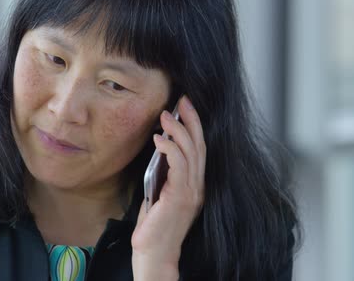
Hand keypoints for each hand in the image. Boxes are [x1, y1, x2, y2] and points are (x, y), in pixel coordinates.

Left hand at [131, 95, 205, 279]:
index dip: (194, 125)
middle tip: (182, 100)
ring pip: (191, 152)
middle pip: (199, 145)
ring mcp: (192, 192)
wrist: (155, 254)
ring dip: (177, 130)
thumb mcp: (159, 193)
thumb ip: (163, 174)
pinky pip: (179, 166)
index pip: (198, 148)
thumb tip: (157, 150)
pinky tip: (159, 139)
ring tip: (165, 115)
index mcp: (195, 184)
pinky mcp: (180, 197)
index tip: (185, 106)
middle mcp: (198, 186)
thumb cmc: (154, 226)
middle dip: (191, 119)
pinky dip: (169, 149)